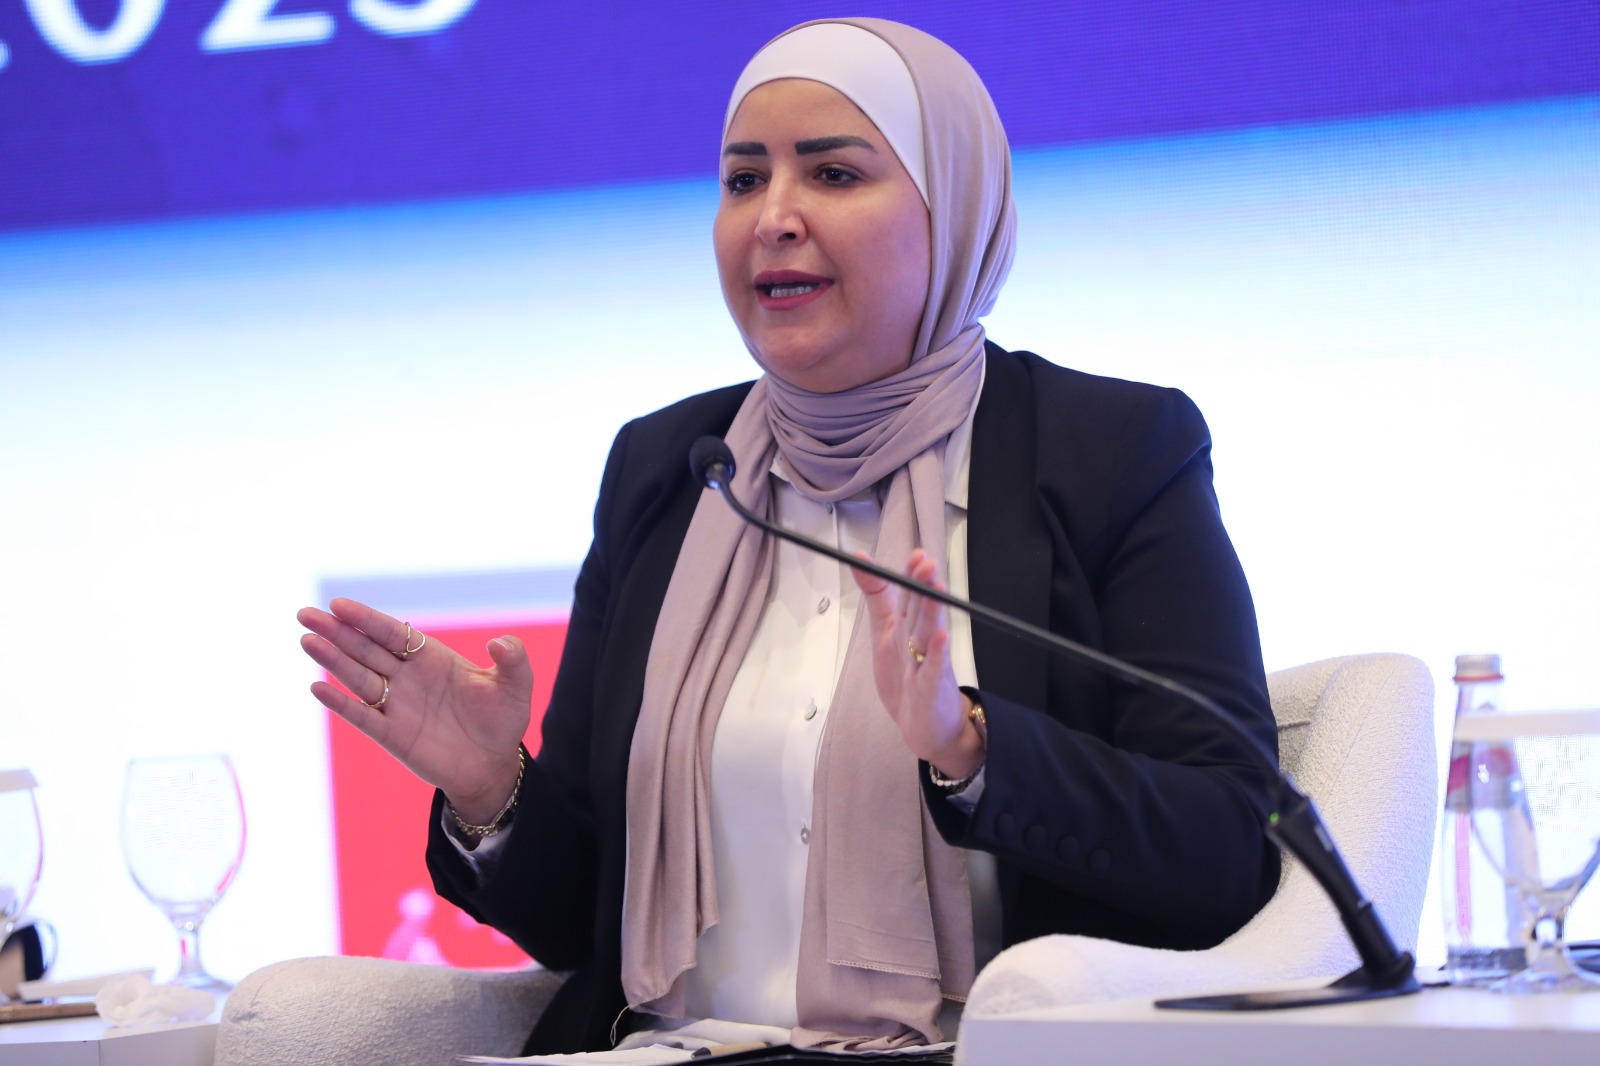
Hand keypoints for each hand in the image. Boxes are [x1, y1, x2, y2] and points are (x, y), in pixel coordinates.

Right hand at [297, 598, 532, 823]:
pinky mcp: (391, 735)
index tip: (339, 605)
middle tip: (306, 614)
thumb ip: (513, 659)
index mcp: (431, 658)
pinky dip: (340, 703)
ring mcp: (396, 705)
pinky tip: (318, 687)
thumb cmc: (503, 721)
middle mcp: (407, 677)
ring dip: (332, 659)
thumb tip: (499, 642)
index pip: (391, 633)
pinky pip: (362, 716)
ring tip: (307, 640)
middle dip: (336, 631)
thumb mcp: (516, 686)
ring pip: (357, 677)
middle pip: (365, 649)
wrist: (494, 766)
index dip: (366, 619)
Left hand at [850, 549, 984, 779]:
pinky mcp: (931, 689)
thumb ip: (877, 599)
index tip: (916, 555)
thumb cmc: (907, 678)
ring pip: (928, 634)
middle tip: (926, 562)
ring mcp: (928, 665)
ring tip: (935, 588)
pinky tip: (940, 637)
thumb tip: (861, 561)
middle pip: (920, 611)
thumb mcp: (885, 634)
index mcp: (908, 628)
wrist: (927, 728)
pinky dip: (936, 654)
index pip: (910, 596)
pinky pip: (933, 670)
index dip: (911, 576)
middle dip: (922, 586)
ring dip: (931, 611)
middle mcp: (920, 642)